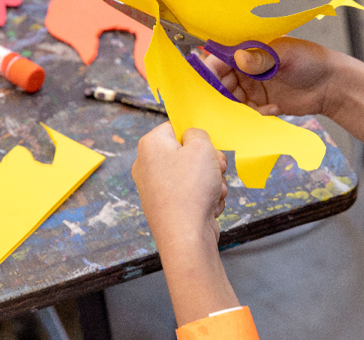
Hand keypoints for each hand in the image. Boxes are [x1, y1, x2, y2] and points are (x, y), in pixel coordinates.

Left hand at [133, 123, 227, 246]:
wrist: (187, 237)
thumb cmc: (191, 190)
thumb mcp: (202, 148)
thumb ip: (198, 134)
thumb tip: (193, 139)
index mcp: (150, 145)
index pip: (176, 127)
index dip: (196, 136)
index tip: (206, 146)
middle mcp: (148, 165)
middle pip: (187, 152)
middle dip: (208, 161)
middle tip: (216, 168)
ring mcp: (156, 188)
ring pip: (194, 173)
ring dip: (211, 180)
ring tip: (213, 191)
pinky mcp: (167, 206)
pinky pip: (192, 192)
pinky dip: (205, 197)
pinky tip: (208, 206)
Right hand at [208, 36, 338, 117]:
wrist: (331, 85)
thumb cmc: (311, 60)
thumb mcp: (285, 54)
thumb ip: (262, 58)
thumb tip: (239, 58)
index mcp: (249, 50)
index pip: (220, 58)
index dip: (212, 70)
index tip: (210, 82)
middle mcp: (246, 69)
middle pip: (221, 82)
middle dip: (223, 92)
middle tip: (234, 99)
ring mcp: (253, 87)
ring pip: (231, 100)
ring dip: (238, 106)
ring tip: (257, 106)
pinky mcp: (261, 105)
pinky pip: (247, 112)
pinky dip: (255, 113)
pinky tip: (274, 109)